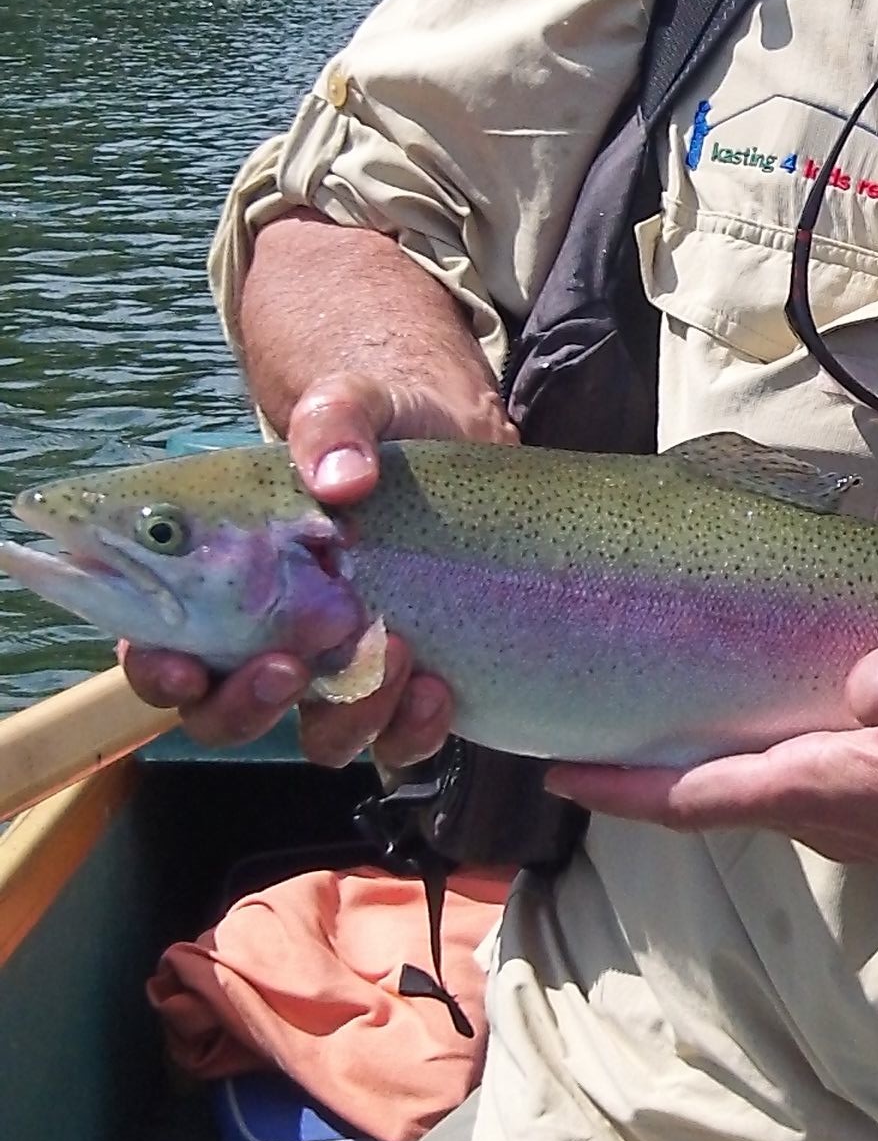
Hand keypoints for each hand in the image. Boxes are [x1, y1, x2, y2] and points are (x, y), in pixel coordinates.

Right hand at [120, 368, 511, 767]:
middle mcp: (268, 638)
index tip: (184, 666)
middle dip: (247, 705)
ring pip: (318, 737)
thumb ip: (332, 422)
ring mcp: (338, 668)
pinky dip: (412, 728)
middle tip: (287, 664)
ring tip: (391, 651)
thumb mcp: (349, 401)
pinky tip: (437, 688)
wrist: (456, 435)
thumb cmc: (376, 423)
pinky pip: (399, 739)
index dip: (158, 671)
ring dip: (345, 717)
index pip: (158, 648)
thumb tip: (341, 480)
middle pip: (224, 716)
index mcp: (218, 579)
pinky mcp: (406, 682)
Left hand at [545, 649, 877, 914]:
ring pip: (747, 791)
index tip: (552, 773)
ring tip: (641, 720)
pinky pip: (790, 784)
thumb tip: (864, 675)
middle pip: (706, 795)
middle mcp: (828, 813)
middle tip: (574, 731)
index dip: (623, 786)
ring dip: (690, 767)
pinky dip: (749, 758)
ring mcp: (855, 816)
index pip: (700, 795)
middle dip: (637, 773)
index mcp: (832, 790)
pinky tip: (754, 720)